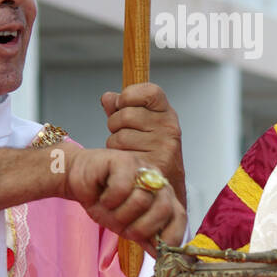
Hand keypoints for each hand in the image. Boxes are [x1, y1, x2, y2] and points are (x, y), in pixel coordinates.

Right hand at [62, 148, 186, 256]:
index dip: (170, 236)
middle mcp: (156, 182)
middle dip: (140, 227)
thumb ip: (146, 238)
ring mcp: (142, 169)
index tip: (155, 249)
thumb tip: (162, 255)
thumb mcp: (126, 226)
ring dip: (120, 213)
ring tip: (109, 208)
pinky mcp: (124, 160)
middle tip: (123, 228)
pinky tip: (102, 196)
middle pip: (164, 210)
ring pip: (141, 200)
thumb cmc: (103, 202)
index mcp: (162, 197)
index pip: (179, 217)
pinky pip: (122, 188)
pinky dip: (108, 199)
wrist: (77, 181)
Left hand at [101, 83, 186, 207]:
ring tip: (128, 149)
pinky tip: (128, 159)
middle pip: (125, 114)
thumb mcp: (142, 123)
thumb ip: (123, 108)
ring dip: (115, 143)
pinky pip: (119, 153)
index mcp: (166, 113)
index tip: (124, 104)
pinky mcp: (151, 165)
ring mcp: (162, 147)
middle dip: (115, 124)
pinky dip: (117, 157)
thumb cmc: (151, 151)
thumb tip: (108, 97)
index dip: (130, 95)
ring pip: (119, 136)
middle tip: (125, 133)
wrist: (162, 185)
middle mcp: (168, 128)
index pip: (149, 91)